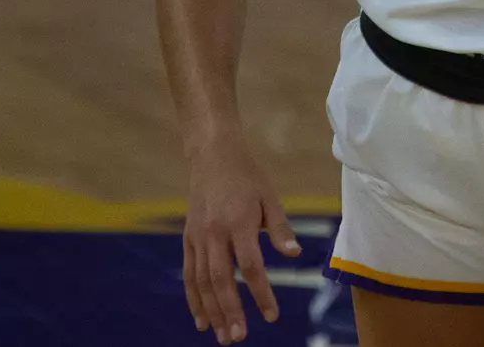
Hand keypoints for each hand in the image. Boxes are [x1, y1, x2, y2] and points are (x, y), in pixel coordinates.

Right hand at [183, 135, 300, 342]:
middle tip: (238, 337)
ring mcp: (198, 237)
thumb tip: (295, 254)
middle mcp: (214, 233)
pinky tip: (201, 318)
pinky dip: (193, 298)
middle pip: (221, 279)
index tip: (271, 315)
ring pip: (201, 281)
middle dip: (230, 310)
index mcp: (239, 223)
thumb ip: (281, 228)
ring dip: (211, 310)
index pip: (250, 266)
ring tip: (221, 335)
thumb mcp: (270, 197)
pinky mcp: (188, 238)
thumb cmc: (247, 176)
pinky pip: (189, 273)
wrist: (212, 155)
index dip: (261, 293)